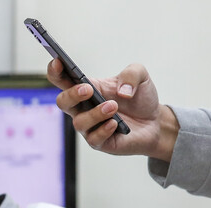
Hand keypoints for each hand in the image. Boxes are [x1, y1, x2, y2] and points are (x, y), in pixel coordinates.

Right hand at [46, 59, 177, 160]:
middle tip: (88, 90)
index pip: (64, 80)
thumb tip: (122, 91)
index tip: (58, 62)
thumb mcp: (141, 76)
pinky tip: (115, 124)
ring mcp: (90, 126)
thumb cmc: (140, 99)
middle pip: (63, 102)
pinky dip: (103, 130)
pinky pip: (94, 139)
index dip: (56, 72)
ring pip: (79, 122)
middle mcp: (84, 108)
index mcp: (88, 89)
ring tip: (113, 106)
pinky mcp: (100, 142)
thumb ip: (132, 73)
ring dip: (95, 113)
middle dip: (72, 95)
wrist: (154, 122)